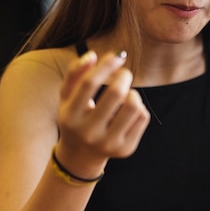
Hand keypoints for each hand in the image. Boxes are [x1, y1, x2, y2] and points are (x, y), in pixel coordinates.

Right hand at [55, 51, 149, 176]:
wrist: (81, 155)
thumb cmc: (76, 117)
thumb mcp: (67, 97)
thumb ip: (75, 73)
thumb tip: (93, 55)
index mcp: (70, 117)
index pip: (89, 83)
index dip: (106, 65)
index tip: (117, 56)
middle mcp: (88, 133)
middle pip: (115, 93)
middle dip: (124, 76)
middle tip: (123, 74)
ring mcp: (108, 144)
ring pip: (134, 106)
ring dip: (133, 93)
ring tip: (126, 95)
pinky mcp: (126, 149)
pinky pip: (142, 117)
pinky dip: (138, 108)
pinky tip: (128, 112)